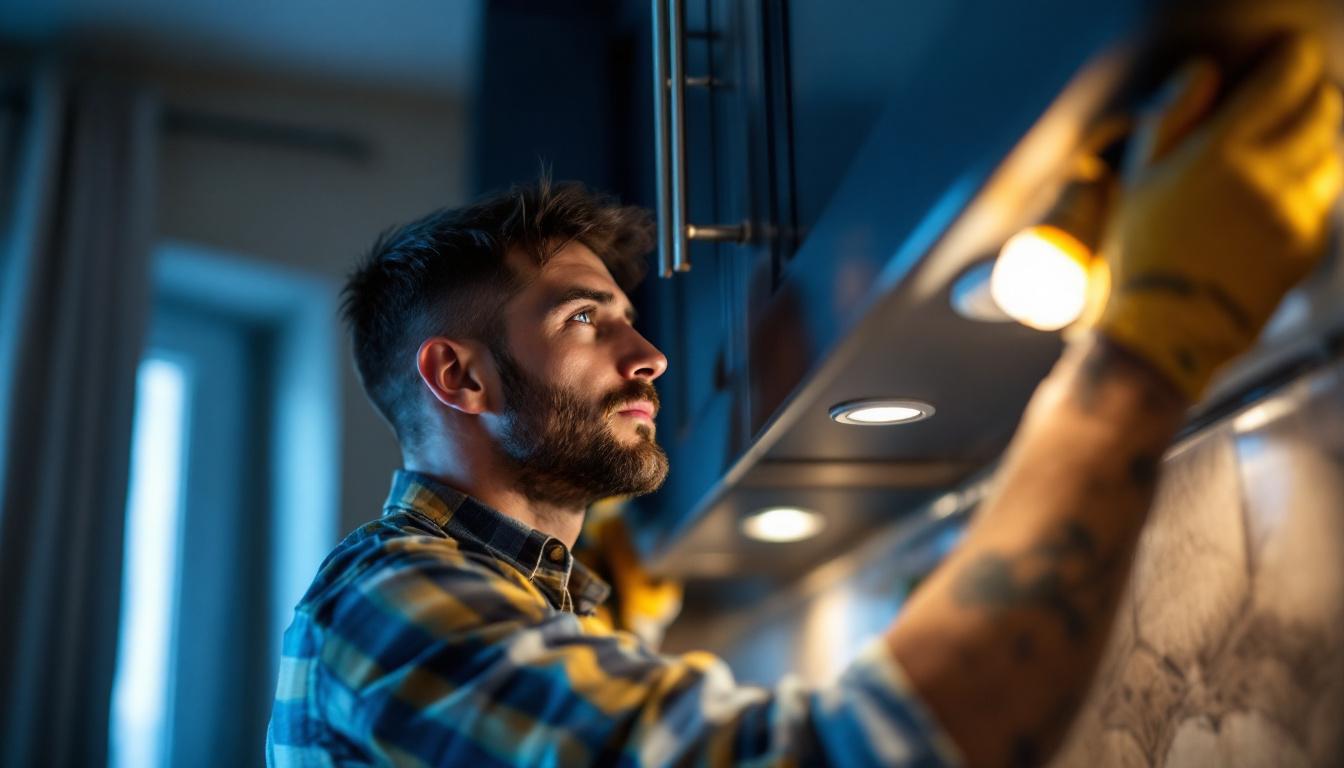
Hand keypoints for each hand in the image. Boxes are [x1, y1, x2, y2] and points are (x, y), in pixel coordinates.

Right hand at [1096, 35, 1342, 400]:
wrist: (1161, 337)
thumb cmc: (1136, 259)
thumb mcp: (1136, 179)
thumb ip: (1171, 118)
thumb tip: (1204, 72)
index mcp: (1224, 149)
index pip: (1288, 77)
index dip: (1291, 58)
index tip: (1281, 58)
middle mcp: (1270, 176)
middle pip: (1322, 108)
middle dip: (1309, 94)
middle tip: (1286, 98)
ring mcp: (1294, 214)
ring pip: (1328, 153)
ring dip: (1311, 140)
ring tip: (1279, 149)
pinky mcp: (1305, 247)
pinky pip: (1317, 201)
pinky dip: (1303, 189)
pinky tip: (1268, 201)